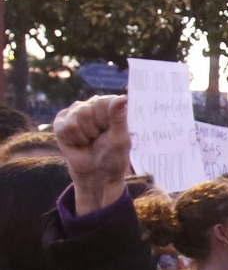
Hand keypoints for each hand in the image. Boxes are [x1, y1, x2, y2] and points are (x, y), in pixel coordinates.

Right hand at [53, 96, 131, 211]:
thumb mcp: (120, 139)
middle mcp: (92, 104)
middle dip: (93, 130)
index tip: (109, 131)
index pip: (104, 102)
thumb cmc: (113, 155)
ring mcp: (75, 111)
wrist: (97, 172)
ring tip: (89, 140)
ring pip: (74, 118)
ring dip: (83, 136)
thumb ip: (119, 117)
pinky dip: (73, 140)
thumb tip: (123, 97)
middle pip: (85, 110)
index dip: (105, 121)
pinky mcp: (61, 121)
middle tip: (98, 138)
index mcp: (111, 105)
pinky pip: (63, 127)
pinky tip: (78, 142)